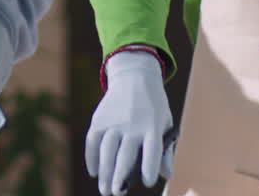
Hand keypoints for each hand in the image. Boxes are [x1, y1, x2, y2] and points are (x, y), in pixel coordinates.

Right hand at [85, 51, 173, 194]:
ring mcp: (114, 121)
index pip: (152, 151)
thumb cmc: (153, 105)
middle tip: (117, 194)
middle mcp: (132, 124)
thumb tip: (167, 175)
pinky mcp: (99, 119)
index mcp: (153, 126)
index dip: (149, 169)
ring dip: (105, 173)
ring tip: (105, 190)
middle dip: (121, 178)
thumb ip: (165, 149)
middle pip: (125, 156)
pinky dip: (91, 158)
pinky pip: (92, 141)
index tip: (146, 182)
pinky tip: (94, 172)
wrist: (134, 75)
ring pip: (106, 152)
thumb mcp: (166, 122)